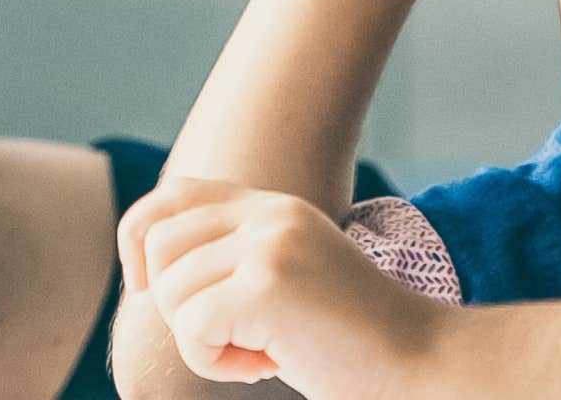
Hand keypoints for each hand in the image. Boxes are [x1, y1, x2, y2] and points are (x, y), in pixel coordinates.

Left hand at [119, 178, 446, 399]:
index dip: (141, 239)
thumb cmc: (347, 340)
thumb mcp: (284, 278)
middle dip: (174, 303)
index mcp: (273, 205)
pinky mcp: (268, 285)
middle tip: (232, 335)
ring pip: (171, 291)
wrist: (419, 362)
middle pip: (160, 243)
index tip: (147, 286)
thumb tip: (148, 270)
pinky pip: (190, 327)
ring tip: (259, 352)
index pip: (174, 195)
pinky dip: (213, 362)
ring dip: (201, 340)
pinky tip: (264, 365)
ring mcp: (271, 244)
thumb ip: (233, 257)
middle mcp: (270, 213)